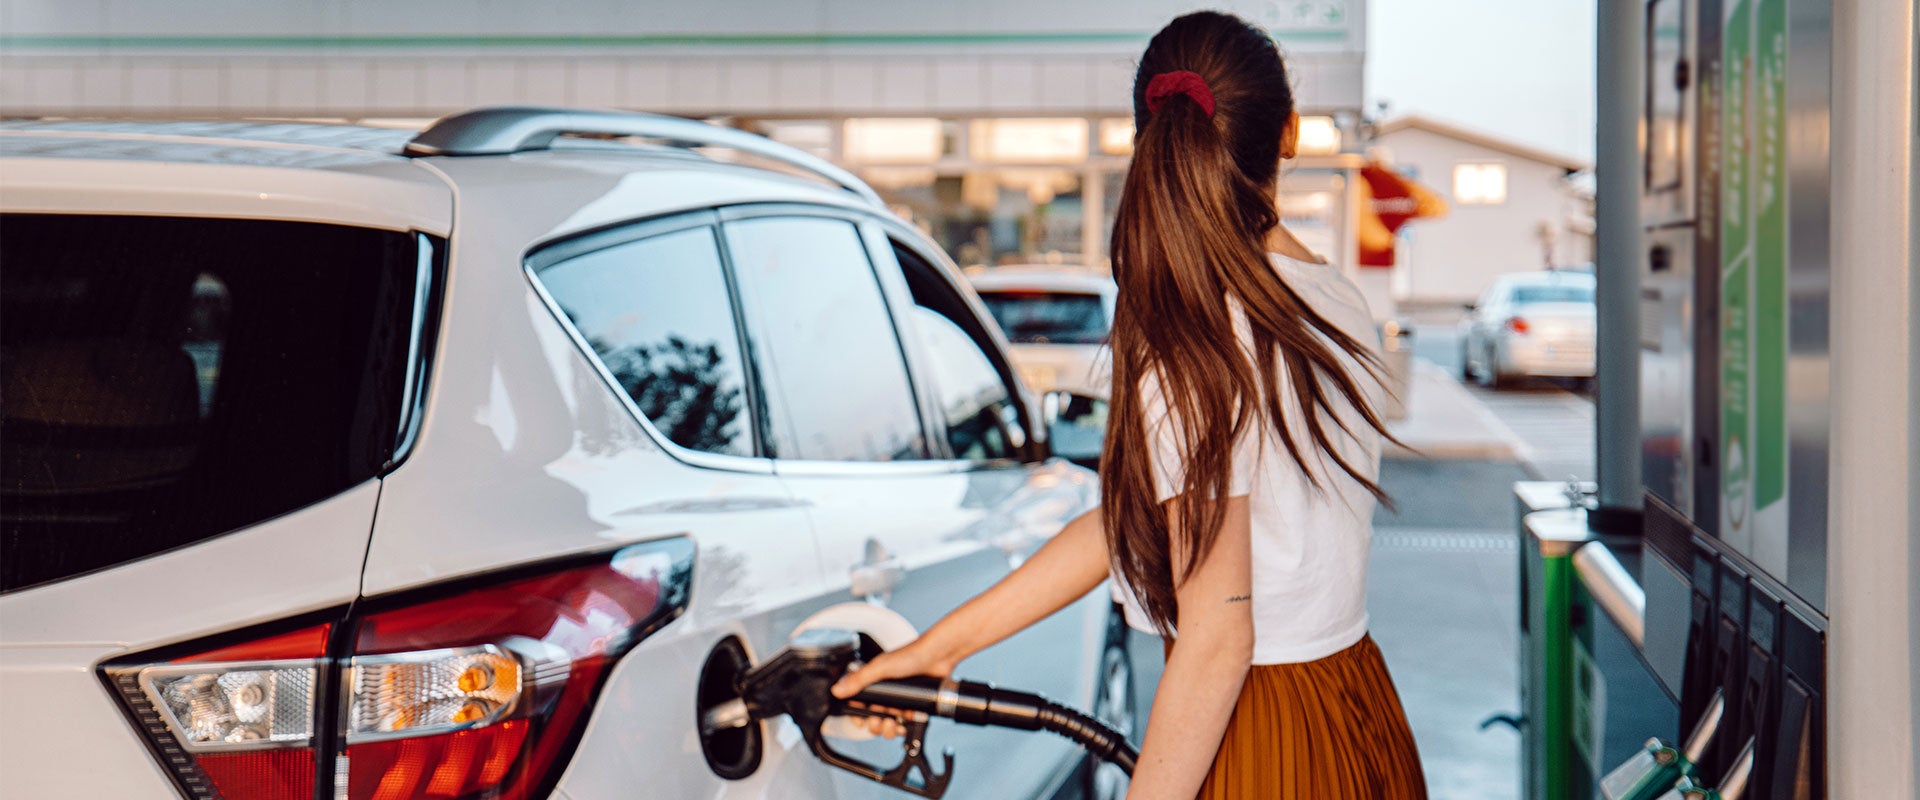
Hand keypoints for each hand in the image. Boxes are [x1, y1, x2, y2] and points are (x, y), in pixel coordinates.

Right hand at [830, 638, 957, 737]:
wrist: (939, 656)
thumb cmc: (911, 655)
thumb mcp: (880, 667)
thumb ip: (859, 679)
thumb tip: (837, 689)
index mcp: (873, 681)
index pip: (859, 704)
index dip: (858, 715)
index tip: (860, 721)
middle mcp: (885, 691)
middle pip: (874, 717)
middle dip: (875, 725)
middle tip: (879, 722)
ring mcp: (900, 699)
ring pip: (890, 722)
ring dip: (889, 729)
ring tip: (893, 725)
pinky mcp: (914, 704)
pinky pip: (907, 721)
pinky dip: (906, 724)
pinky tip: (907, 721)